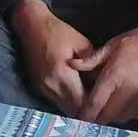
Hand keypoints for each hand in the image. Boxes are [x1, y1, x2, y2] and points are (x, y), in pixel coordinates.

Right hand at [10, 0, 94, 116]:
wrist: (31, 25)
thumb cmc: (58, 32)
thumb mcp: (82, 44)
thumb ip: (93, 66)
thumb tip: (103, 83)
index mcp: (63, 74)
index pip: (82, 103)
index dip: (95, 108)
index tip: (106, 107)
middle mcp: (51, 85)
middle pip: (73, 110)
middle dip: (87, 111)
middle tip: (101, 108)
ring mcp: (43, 87)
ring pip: (64, 108)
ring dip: (76, 107)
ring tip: (90, 100)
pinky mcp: (38, 86)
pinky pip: (56, 100)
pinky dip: (67, 101)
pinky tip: (76, 93)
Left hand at [71, 16, 137, 125]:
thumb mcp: (114, 45)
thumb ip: (92, 59)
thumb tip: (71, 64)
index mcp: (113, 78)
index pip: (94, 103)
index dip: (85, 114)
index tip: (78, 118)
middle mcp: (126, 94)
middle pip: (107, 116)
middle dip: (97, 117)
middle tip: (91, 114)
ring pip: (121, 118)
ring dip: (112, 116)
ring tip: (106, 109)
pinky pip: (135, 115)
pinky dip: (127, 113)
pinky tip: (124, 104)